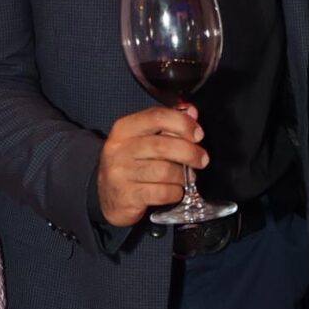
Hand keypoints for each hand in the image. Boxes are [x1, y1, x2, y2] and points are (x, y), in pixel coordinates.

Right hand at [95, 104, 206, 224]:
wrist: (107, 196)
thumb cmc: (130, 163)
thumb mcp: (142, 139)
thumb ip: (167, 124)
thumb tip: (192, 113)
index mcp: (124, 128)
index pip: (157, 117)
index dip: (183, 123)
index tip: (198, 134)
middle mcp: (119, 149)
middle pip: (163, 145)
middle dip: (190, 152)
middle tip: (201, 159)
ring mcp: (121, 173)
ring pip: (165, 171)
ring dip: (182, 175)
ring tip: (185, 177)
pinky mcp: (127, 196)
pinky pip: (162, 192)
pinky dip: (175, 192)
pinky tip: (174, 191)